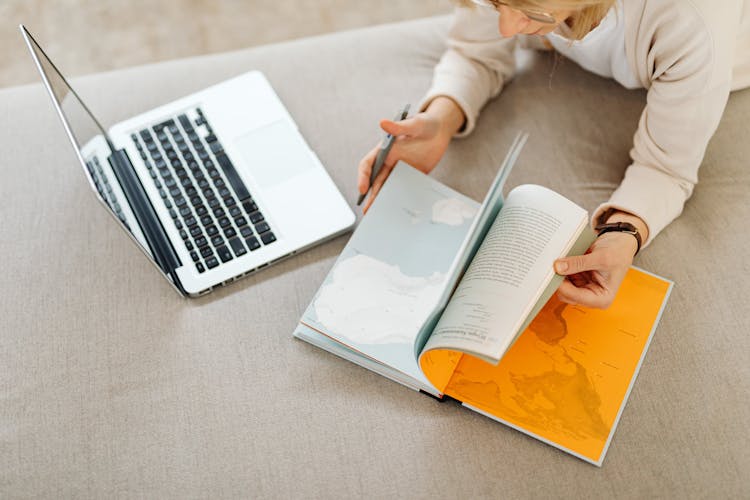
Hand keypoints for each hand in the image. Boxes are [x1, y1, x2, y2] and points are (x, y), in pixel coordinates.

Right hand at [357, 97, 464, 212]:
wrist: (441, 130)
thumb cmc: (425, 123)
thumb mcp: (414, 124)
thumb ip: (399, 127)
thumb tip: (383, 123)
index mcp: (385, 150)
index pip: (368, 164)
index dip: (363, 177)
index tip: (363, 189)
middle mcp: (390, 162)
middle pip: (376, 181)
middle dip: (371, 196)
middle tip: (368, 210)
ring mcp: (401, 170)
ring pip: (388, 188)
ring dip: (382, 200)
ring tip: (378, 214)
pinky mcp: (412, 176)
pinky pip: (404, 189)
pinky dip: (399, 199)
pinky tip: (398, 210)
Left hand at [553, 231, 637, 308]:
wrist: (620, 241)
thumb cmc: (619, 253)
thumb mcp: (600, 257)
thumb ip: (579, 263)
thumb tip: (558, 267)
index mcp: (602, 298)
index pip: (575, 297)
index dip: (562, 286)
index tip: (553, 273)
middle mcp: (591, 296)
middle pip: (566, 294)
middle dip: (559, 280)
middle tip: (552, 265)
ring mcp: (583, 287)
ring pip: (562, 286)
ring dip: (558, 274)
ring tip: (558, 260)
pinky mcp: (577, 279)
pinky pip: (563, 277)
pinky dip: (560, 269)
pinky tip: (561, 260)